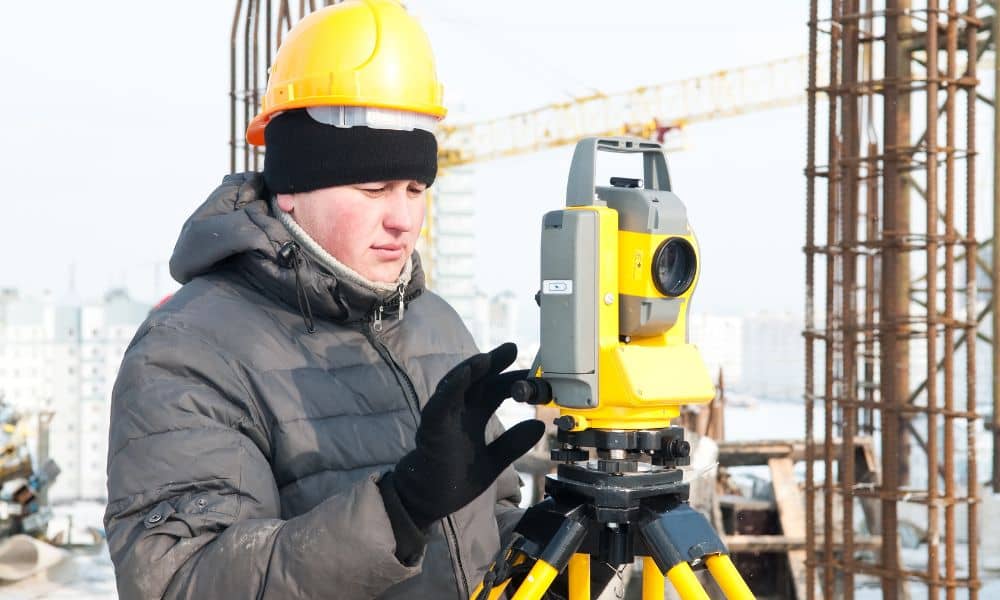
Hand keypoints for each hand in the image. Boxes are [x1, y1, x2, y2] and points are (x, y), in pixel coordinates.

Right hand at [391, 343, 544, 529]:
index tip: (534, 373)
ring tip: (487, 358)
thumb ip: (513, 444)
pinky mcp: (431, 428)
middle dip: (492, 363)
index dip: (512, 380)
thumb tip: (539, 427)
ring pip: (456, 385)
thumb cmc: (455, 479)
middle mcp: (458, 412)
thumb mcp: (493, 461)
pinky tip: (464, 375)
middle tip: (511, 348)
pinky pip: (440, 404)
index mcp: (473, 417)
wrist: (429, 501)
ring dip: (470, 370)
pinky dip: (451, 388)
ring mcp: (443, 417)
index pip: (494, 390)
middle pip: (476, 380)